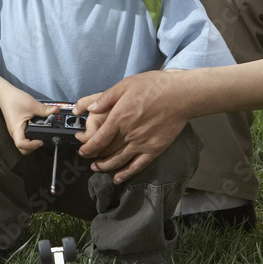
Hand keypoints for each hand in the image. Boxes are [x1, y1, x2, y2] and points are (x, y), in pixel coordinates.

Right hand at [0, 90, 59, 154]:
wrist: (5, 94)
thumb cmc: (14, 99)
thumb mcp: (32, 104)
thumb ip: (45, 110)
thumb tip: (56, 111)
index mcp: (16, 129)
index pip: (21, 145)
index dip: (32, 146)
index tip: (41, 141)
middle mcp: (14, 132)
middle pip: (22, 149)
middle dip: (33, 147)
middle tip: (41, 140)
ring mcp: (15, 130)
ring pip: (23, 144)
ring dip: (31, 142)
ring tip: (40, 135)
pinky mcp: (17, 127)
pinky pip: (23, 137)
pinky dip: (30, 137)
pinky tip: (36, 129)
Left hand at [74, 71, 190, 183]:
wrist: (181, 95)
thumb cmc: (153, 86)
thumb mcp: (125, 85)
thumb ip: (105, 98)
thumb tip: (88, 108)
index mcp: (119, 118)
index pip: (97, 140)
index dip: (87, 148)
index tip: (81, 150)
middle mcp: (128, 134)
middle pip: (106, 152)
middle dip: (93, 157)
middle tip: (87, 158)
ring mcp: (142, 144)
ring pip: (119, 161)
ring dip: (105, 167)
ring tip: (96, 168)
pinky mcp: (155, 149)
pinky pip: (138, 166)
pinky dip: (126, 174)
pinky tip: (118, 178)